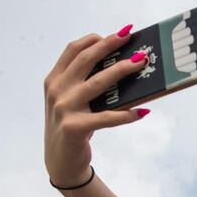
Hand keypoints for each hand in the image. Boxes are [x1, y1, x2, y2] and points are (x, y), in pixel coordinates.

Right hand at [43, 26, 149, 186]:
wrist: (61, 162)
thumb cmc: (74, 126)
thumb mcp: (73, 101)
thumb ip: (86, 83)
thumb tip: (122, 66)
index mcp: (54, 80)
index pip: (73, 50)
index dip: (95, 39)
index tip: (117, 34)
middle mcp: (56, 91)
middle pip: (85, 59)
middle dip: (110, 45)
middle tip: (131, 38)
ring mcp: (64, 108)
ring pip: (97, 83)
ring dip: (121, 70)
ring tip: (140, 63)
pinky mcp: (75, 127)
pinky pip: (107, 117)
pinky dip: (126, 115)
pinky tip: (142, 111)